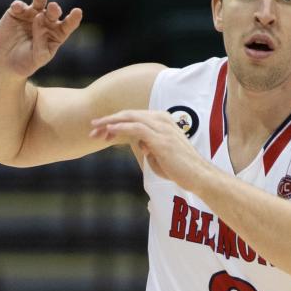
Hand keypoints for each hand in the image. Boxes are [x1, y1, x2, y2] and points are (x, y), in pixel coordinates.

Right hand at [0, 0, 82, 78]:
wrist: (5, 63)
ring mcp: (32, 14)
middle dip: (54, 9)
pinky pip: (19, 6)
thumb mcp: (36, 59)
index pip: (67, 25)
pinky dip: (18, 5)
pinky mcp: (17, 12)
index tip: (77, 12)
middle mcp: (47, 22)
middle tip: (54, 8)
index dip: (73, 19)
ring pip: (39, 1)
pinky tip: (16, 8)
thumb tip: (39, 19)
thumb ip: (40, 42)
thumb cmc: (25, 63)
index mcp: (56, 34)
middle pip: (53, 12)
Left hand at [90, 109, 210, 191]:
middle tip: (92, 127)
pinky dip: (121, 128)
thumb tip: (141, 144)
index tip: (101, 131)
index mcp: (162, 121)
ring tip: (95, 130)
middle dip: (108, 120)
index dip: (115, 122)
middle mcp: (162, 120)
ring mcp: (162, 128)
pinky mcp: (160, 139)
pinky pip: (136, 128)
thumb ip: (149, 146)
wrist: (198, 176)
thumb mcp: (160, 154)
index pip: (134, 117)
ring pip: (130, 118)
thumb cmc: (180, 168)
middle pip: (129, 114)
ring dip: (110, 123)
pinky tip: (109, 131)